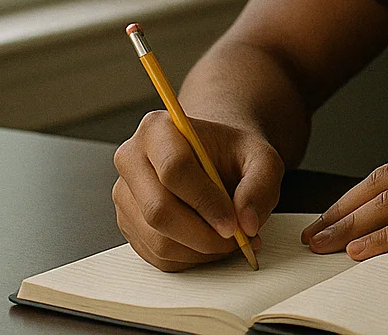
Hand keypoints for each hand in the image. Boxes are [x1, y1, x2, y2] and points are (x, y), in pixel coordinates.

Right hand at [113, 111, 285, 271]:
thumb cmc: (232, 154)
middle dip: (204, 235)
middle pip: (159, 210)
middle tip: (237, 239)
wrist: (213, 158)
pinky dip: (189, 258)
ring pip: (157, 239)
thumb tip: (246, 223)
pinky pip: (155, 255)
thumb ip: (260, 184)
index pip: (174, 169)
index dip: (206, 202)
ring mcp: (125, 195)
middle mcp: (132, 160)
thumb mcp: (261, 157)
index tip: (234, 224)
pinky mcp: (127, 223)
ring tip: (231, 241)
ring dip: (200, 250)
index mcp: (159, 129)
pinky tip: (211, 243)